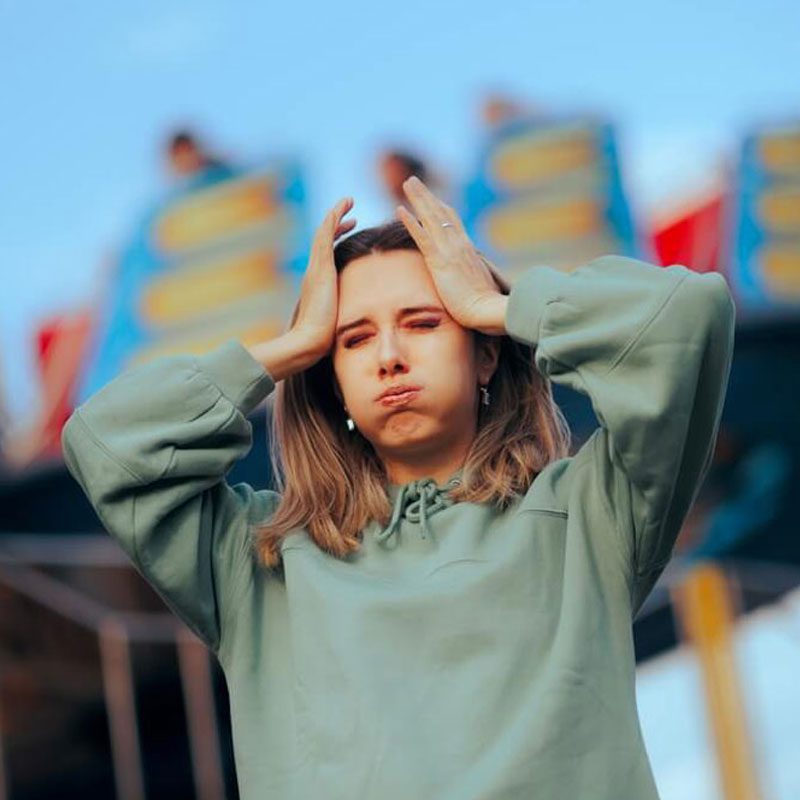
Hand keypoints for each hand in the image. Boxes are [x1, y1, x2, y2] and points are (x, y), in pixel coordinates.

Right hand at [291, 196, 356, 356]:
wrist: (310, 341)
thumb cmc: (325, 339)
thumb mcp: (338, 321)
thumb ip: (344, 315)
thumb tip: (359, 324)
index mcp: (320, 283)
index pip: (329, 255)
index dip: (339, 239)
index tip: (351, 228)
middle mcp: (315, 272)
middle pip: (324, 240)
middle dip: (337, 224)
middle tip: (351, 214)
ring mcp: (316, 268)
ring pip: (324, 232)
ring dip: (336, 214)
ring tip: (349, 201)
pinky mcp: (320, 267)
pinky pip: (325, 234)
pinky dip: (334, 218)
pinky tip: (344, 206)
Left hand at [396, 176, 506, 335]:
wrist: (487, 310)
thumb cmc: (485, 306)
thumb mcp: (480, 287)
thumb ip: (474, 278)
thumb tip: (473, 281)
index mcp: (468, 250)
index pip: (453, 223)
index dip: (440, 208)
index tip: (430, 197)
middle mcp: (459, 244)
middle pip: (441, 212)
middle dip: (426, 195)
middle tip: (412, 181)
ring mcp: (450, 251)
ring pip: (431, 218)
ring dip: (418, 198)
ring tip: (407, 182)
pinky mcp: (440, 261)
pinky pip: (422, 237)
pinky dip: (411, 222)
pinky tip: (399, 209)